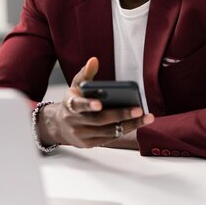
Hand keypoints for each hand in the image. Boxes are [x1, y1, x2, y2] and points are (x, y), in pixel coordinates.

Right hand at [37, 57, 153, 147]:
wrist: (60, 125)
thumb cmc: (73, 101)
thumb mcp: (76, 86)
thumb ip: (86, 74)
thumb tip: (94, 60)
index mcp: (70, 105)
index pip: (79, 105)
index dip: (89, 105)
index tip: (100, 104)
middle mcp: (74, 122)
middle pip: (99, 120)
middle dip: (120, 115)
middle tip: (139, 109)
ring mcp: (81, 135)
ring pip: (108, 132)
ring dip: (129, 125)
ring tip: (145, 117)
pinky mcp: (88, 144)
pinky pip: (109, 138)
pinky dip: (124, 130)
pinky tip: (137, 123)